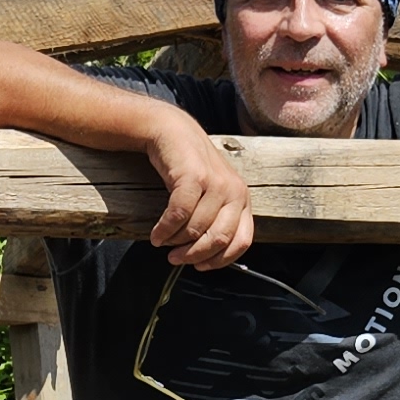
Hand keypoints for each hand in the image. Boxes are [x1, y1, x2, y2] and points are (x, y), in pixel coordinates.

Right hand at [141, 110, 255, 269]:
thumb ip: (217, 220)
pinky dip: (165, 229)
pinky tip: (157, 234)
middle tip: (175, 258)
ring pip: (196, 229)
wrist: (172, 133)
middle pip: (218, 238)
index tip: (200, 266)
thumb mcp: (212, 195)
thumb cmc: (191, 169)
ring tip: (163, 241)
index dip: (219, 260)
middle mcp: (234, 191)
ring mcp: (216, 182)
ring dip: (175, 242)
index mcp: (242, 199)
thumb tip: (206, 259)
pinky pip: (179, 215)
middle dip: (194, 255)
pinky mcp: (194, 177)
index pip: (242, 241)